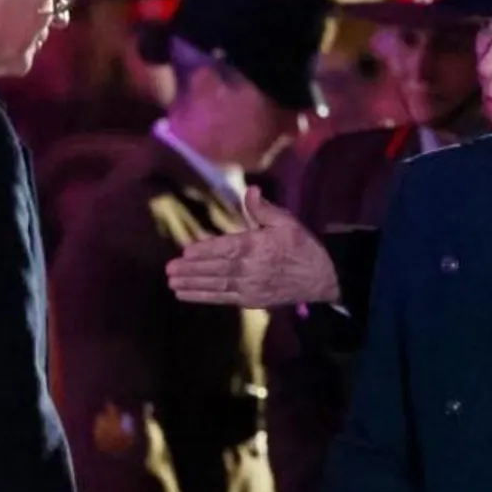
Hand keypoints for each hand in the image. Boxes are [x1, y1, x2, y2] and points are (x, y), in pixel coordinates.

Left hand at [166, 187, 340, 307]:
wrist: (322, 278)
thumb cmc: (302, 247)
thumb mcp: (287, 222)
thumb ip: (265, 209)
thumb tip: (251, 191)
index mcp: (257, 246)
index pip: (226, 247)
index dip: (205, 250)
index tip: (186, 251)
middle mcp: (250, 268)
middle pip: (216, 268)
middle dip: (191, 269)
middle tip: (169, 269)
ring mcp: (249, 287)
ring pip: (216, 285)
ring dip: (192, 284)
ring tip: (172, 282)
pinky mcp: (251, 301)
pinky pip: (222, 299)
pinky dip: (203, 297)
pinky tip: (186, 295)